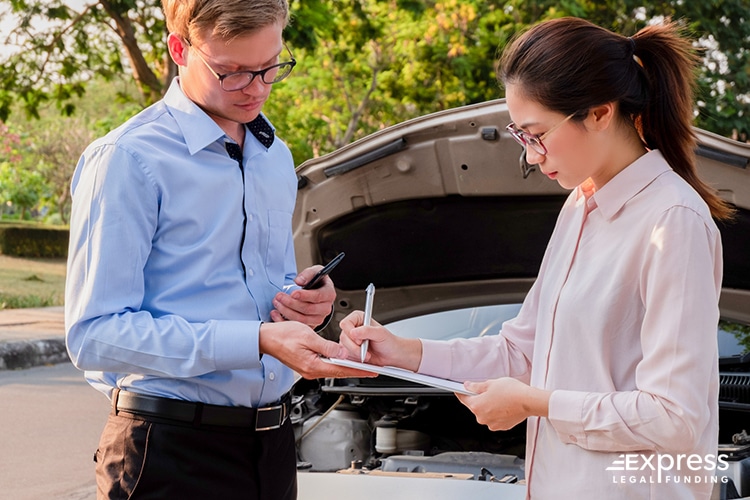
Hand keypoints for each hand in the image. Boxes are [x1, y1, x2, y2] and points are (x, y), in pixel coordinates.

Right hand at [259, 321, 374, 379]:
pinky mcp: (306, 365)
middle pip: (339, 371)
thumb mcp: (308, 336)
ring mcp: (308, 369)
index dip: (358, 370)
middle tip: (371, 369)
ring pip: (333, 369)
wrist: (266, 338)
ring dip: (347, 366)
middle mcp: (311, 371)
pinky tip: (342, 359)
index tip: (370, 371)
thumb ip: (327, 346)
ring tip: (361, 364)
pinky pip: (325, 366)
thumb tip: (343, 352)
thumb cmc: (283, 335)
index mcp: (313, 365)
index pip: (341, 369)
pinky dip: (336, 363)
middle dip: (356, 370)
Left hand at [270, 266, 335, 328]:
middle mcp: (325, 308)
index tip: (292, 293)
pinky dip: (284, 321)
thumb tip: (299, 281)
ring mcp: (318, 319)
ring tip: (277, 303)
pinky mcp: (310, 325)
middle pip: (308, 309)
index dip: (304, 295)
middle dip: (291, 303)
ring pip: (302, 319)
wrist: (317, 291)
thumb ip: (308, 274)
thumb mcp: (315, 272)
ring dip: (286, 312)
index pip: (318, 296)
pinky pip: (296, 327)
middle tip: (279, 296)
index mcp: (329, 294)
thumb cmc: (317, 282)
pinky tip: (275, 313)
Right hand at [339, 310, 421, 371]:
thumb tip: (354, 332)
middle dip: (354, 347)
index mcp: (358, 318)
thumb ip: (367, 331)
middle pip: (343, 337)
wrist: (391, 354)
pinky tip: (363, 357)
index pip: (345, 324)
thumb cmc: (388, 342)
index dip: (351, 333)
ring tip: (367, 354)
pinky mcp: (349, 351)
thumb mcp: (380, 333)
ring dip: (355, 354)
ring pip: (343, 348)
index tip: (360, 340)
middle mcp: (352, 328)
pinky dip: (354, 359)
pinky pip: (345, 356)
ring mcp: (350, 340)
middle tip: (365, 350)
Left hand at [456, 377, 550, 430]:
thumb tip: (468, 386)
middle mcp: (482, 418)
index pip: (463, 399)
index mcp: (477, 406)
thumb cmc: (512, 392)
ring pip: (486, 414)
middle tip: (488, 391)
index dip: (460, 393)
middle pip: (475, 407)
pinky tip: (504, 405)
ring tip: (499, 397)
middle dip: (479, 399)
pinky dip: (497, 413)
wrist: (528, 401)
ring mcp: (492, 424)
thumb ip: (476, 386)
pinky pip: (495, 419)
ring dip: (489, 407)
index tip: (459, 390)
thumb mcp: (490, 384)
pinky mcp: (502, 426)